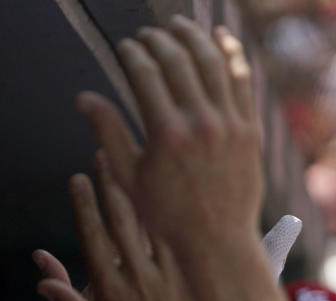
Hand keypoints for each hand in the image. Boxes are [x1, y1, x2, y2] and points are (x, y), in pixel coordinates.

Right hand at [37, 151, 210, 300]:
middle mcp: (138, 276)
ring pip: (157, 224)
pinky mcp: (193, 279)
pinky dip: (182, 216)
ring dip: (148, 192)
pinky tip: (182, 191)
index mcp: (110, 288)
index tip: (78, 179)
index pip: (92, 236)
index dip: (84, 206)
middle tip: (108, 154)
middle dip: (113, 185)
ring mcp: (169, 276)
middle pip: (123, 220)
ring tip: (143, 163)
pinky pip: (186, 240)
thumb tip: (42, 279)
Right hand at [76, 18, 263, 257]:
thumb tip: (84, 97)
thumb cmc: (168, 214)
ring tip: (178, 26)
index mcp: (166, 134)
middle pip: (177, 60)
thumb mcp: (129, 177)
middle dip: (157, 39)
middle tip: (146, 35)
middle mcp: (201, 124)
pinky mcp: (251, 130)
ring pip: (213, 63)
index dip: (131, 52)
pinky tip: (221, 35)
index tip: (124, 47)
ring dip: (193, 36)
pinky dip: (232, 53)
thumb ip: (108, 133)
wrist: (219, 240)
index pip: (145, 72)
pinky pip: (243, 81)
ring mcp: (231, 125)